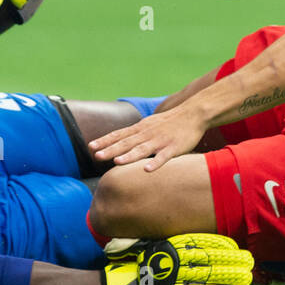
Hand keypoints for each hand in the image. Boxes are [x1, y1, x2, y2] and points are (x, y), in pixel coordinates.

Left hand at [89, 104, 205, 171]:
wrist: (193, 114)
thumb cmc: (169, 122)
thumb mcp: (148, 124)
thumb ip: (134, 134)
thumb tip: (117, 141)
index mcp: (140, 129)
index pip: (119, 134)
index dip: (105, 141)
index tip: (91, 147)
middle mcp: (147, 134)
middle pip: (126, 143)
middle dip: (111, 149)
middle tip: (96, 156)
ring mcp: (160, 141)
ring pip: (142, 149)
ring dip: (129, 156)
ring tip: (117, 161)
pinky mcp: (174, 147)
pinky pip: (164, 157)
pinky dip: (155, 163)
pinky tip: (147, 170)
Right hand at [101, 234, 253, 284]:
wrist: (120, 278)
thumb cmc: (140, 259)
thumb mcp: (158, 243)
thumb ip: (176, 241)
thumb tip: (194, 239)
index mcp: (175, 244)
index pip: (204, 242)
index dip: (222, 246)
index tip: (236, 248)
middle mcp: (179, 258)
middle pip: (212, 258)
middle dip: (232, 260)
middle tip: (250, 262)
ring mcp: (178, 275)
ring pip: (210, 274)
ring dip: (230, 275)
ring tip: (247, 277)